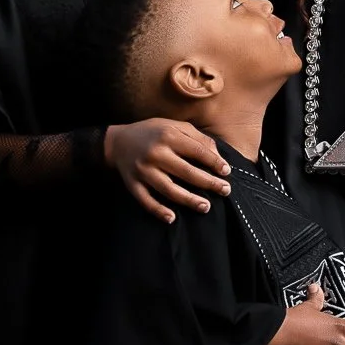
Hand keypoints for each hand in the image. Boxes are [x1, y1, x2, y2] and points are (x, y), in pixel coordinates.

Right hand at [103, 119, 231, 223]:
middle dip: (208, 183)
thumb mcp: (174, 126)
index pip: (197, 151)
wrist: (118, 142)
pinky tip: (172, 218)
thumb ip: (197, 137)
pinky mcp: (132, 184)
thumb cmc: (152, 133)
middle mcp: (155, 153)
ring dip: (189, 200)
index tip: (227, 172)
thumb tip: (217, 155)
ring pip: (168, 189)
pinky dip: (158, 210)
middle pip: (186, 172)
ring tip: (206, 206)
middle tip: (225, 191)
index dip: (214, 162)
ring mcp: (143, 170)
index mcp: (168, 136)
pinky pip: (146, 200)